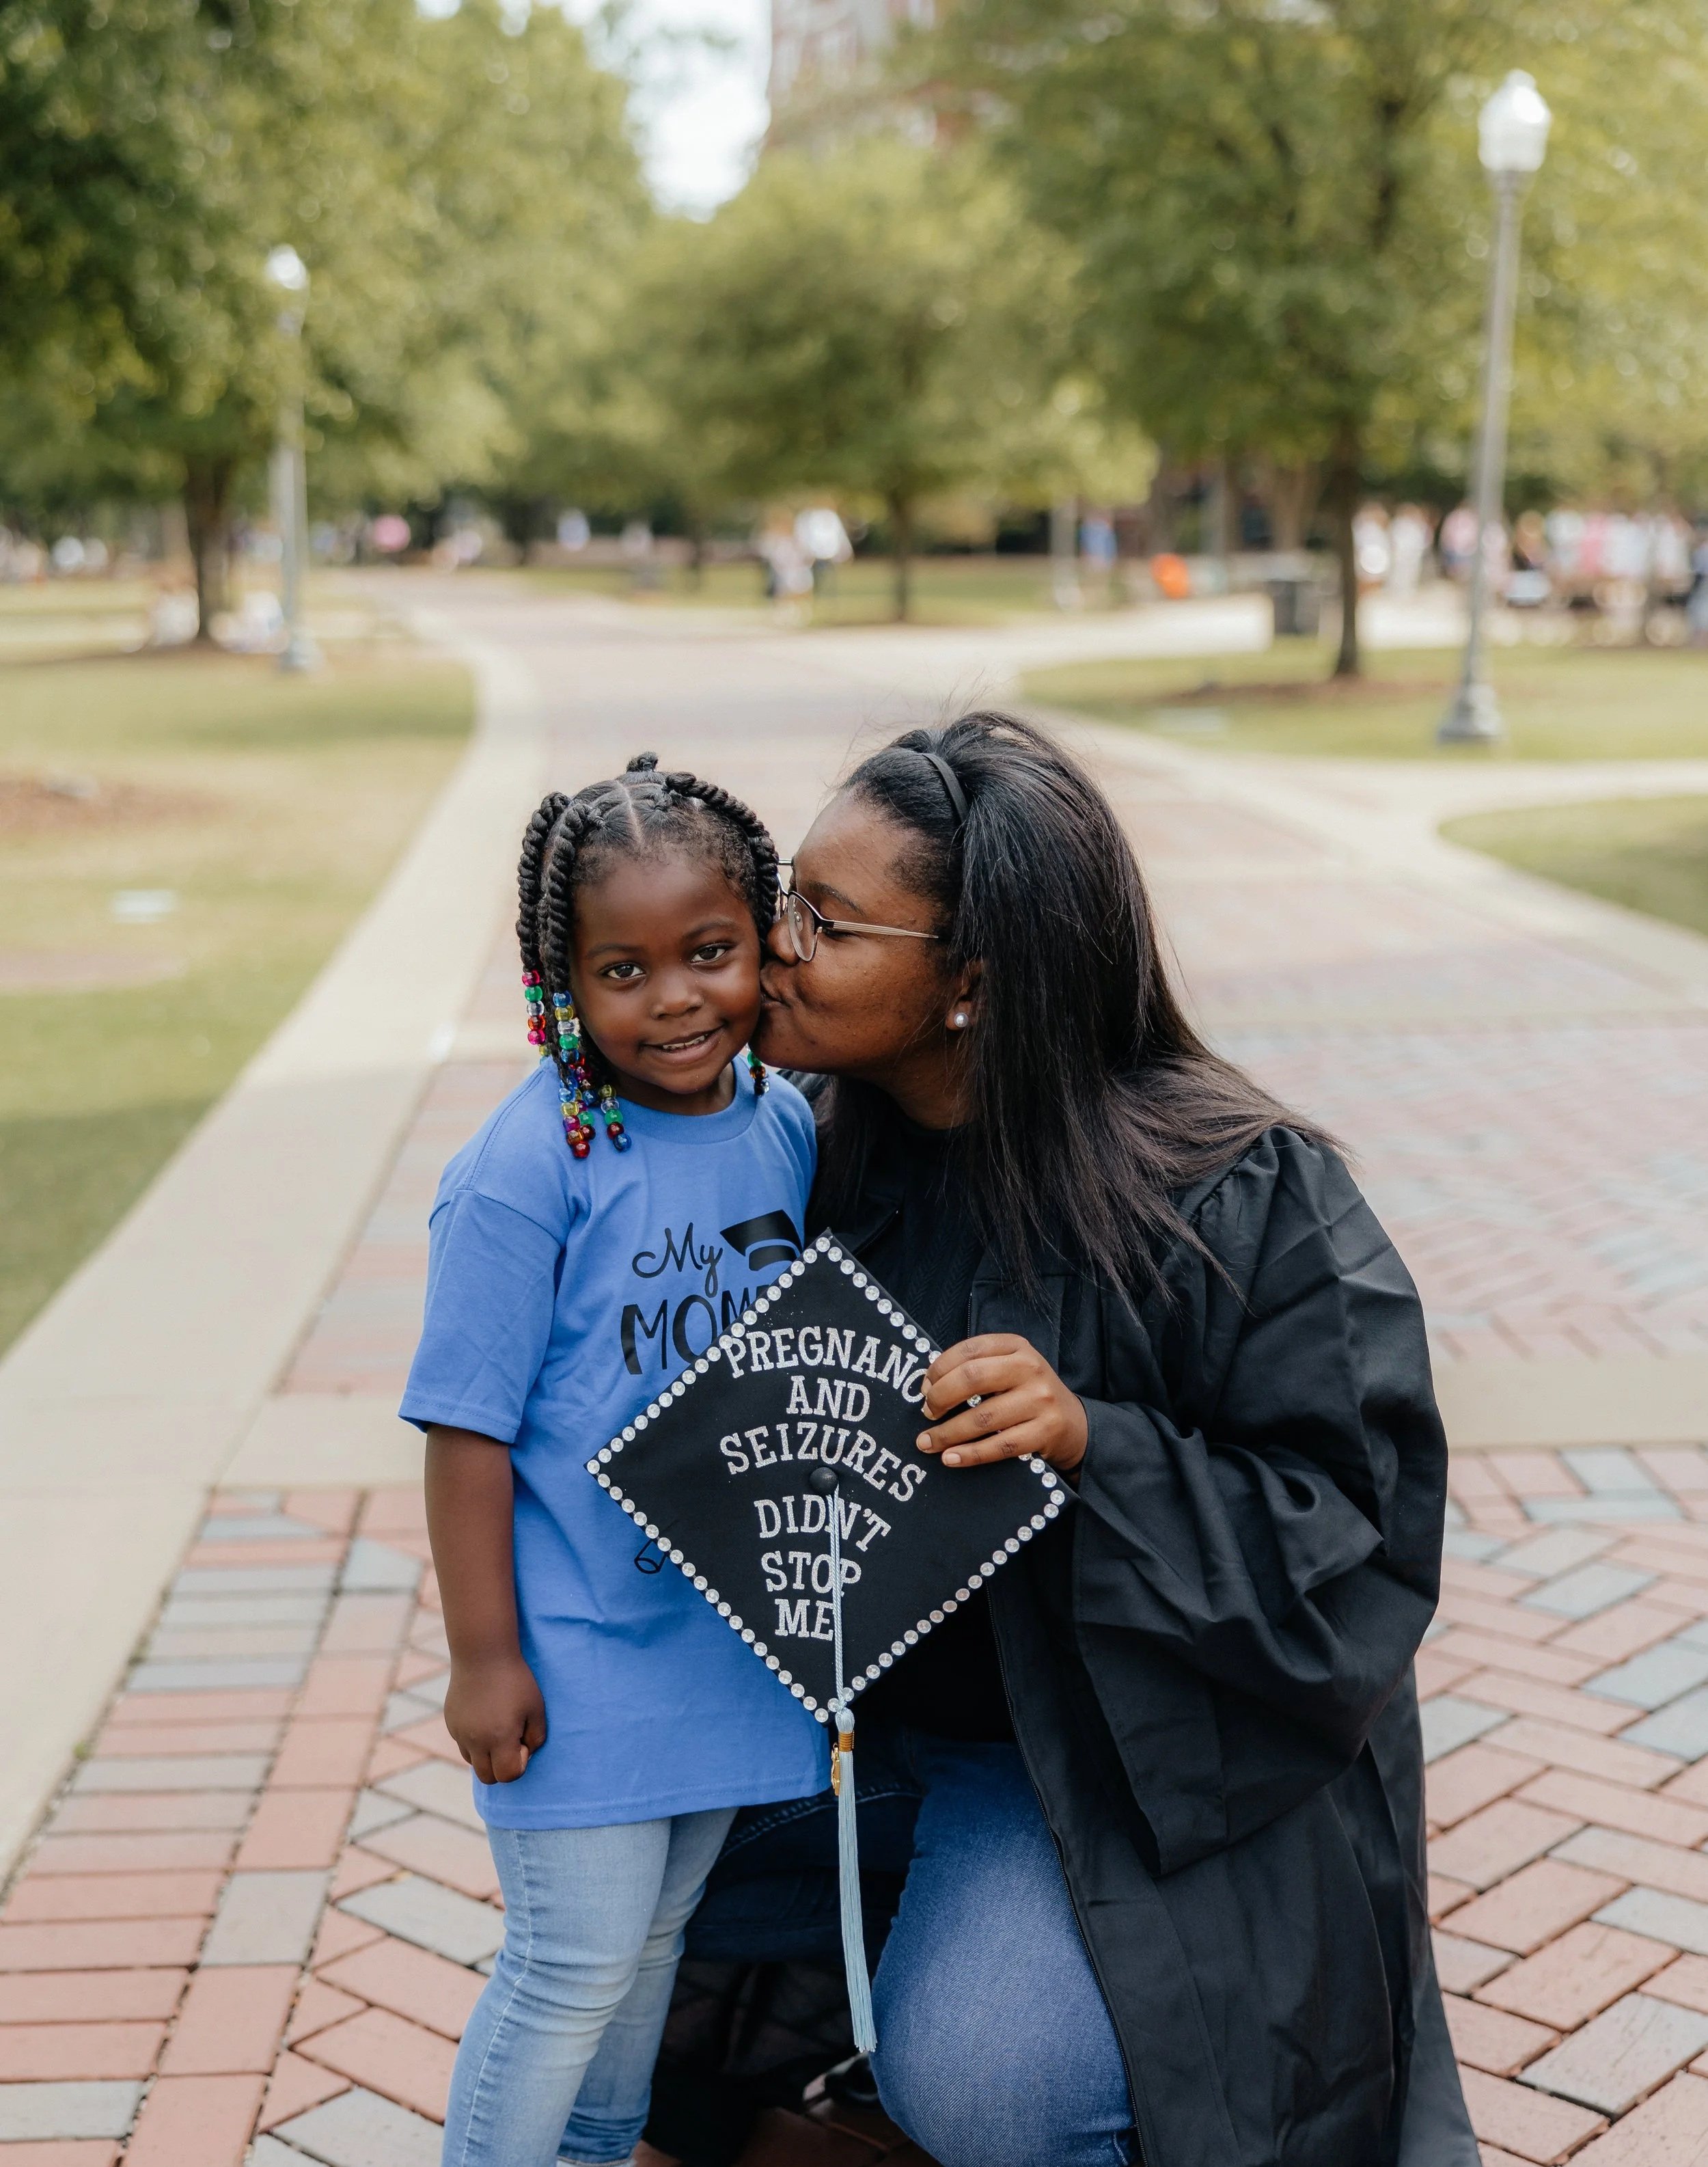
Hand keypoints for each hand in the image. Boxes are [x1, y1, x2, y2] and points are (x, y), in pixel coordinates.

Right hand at [443, 1651, 546, 1784]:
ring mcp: (459, 1733)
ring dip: (486, 1755)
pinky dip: (474, 1741)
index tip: (523, 1740)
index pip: (508, 1775)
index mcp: (499, 1738)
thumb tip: (526, 1753)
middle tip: (511, 1739)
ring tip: (497, 1727)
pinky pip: (463, 1744)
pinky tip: (484, 1716)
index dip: (520, 1763)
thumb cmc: (515, 1679)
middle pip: (488, 1777)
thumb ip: (536, 1737)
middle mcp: (475, 1741)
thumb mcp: (536, 1708)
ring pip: (473, 1762)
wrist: (482, 1653)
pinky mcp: (451, 1723)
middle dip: (502, 1767)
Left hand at [917, 1333, 1088, 1473]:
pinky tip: (950, 1458)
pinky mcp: (1045, 1431)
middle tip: (926, 1413)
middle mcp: (1030, 1368)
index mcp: (1016, 1346)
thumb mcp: (1010, 1368)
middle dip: (939, 1398)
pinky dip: (969, 1454)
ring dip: (947, 1433)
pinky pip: (999, 1446)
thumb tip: (928, 1386)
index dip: (939, 1369)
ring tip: (926, 1442)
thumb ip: (977, 1368)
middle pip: (972, 1378)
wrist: (1074, 1424)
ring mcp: (1040, 1400)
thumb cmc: (1028, 1394)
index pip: (968, 1350)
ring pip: (982, 1417)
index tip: (923, 1388)